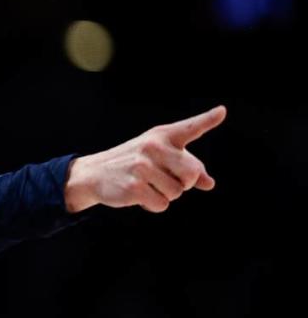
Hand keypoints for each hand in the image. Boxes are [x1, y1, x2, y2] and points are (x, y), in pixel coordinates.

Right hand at [64, 105, 226, 212]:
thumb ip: (186, 168)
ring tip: (147, 185)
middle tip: (165, 179)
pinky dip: (153, 205)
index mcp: (162, 136)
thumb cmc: (133, 164)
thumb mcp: (159, 159)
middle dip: (184, 183)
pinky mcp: (134, 186)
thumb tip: (210, 183)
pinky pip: (162, 204)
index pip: (190, 128)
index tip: (221, 112)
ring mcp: (142, 166)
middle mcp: (153, 147)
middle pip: (192, 174)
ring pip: (177, 192)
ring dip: (166, 195)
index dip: (207, 120)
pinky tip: (139, 195)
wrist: (95, 173)